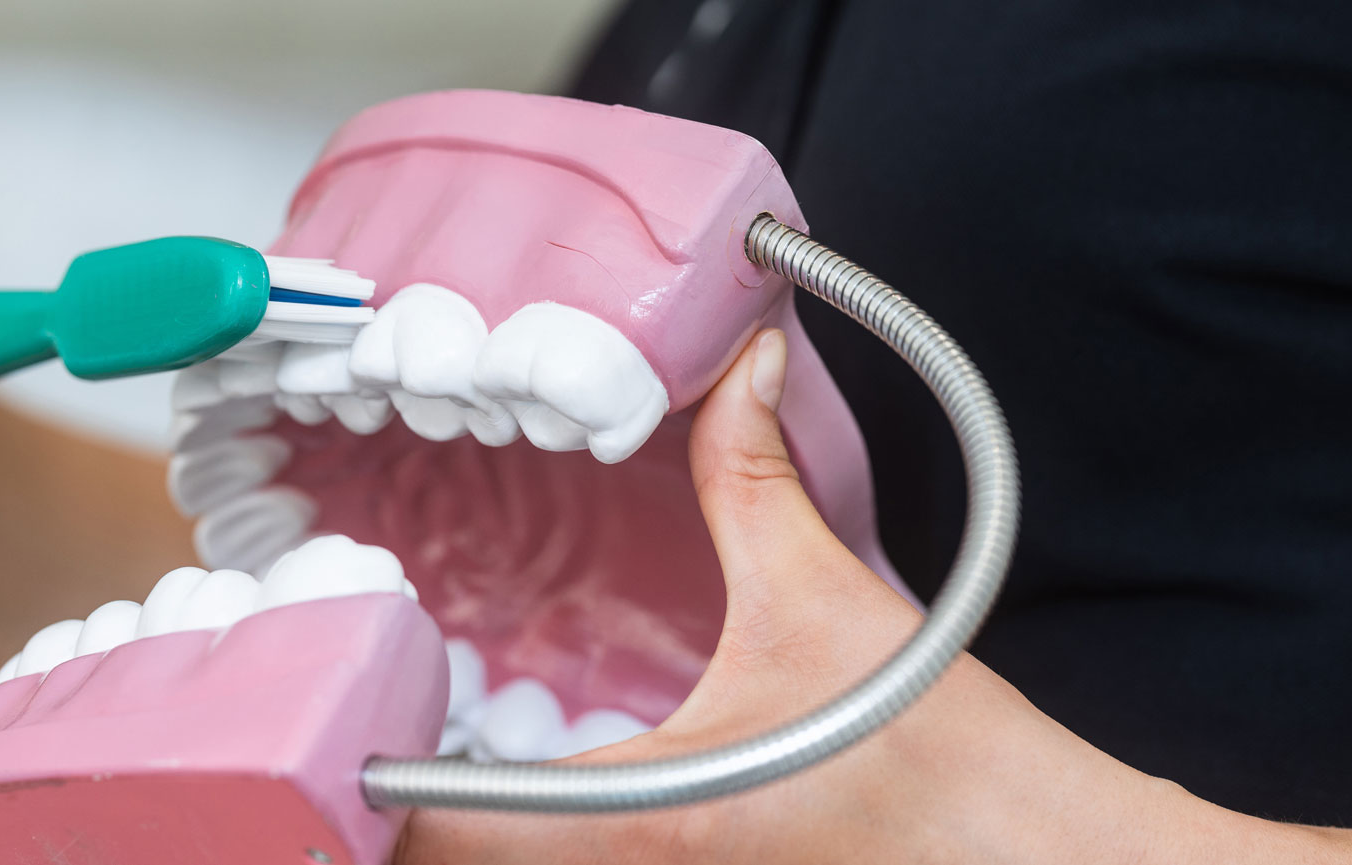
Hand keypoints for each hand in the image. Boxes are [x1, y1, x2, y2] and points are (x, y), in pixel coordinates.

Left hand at [395, 329, 1236, 863]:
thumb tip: (740, 369)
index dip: (340, 772)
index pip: (422, 826)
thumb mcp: (826, 606)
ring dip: (437, 822)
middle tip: (340, 705)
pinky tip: (521, 764)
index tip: (315, 698)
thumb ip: (756, 480)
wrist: (1036, 864)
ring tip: (406, 728)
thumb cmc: (944, 773)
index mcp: (628, 824)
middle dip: (369, 808)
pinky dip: (509, 830)